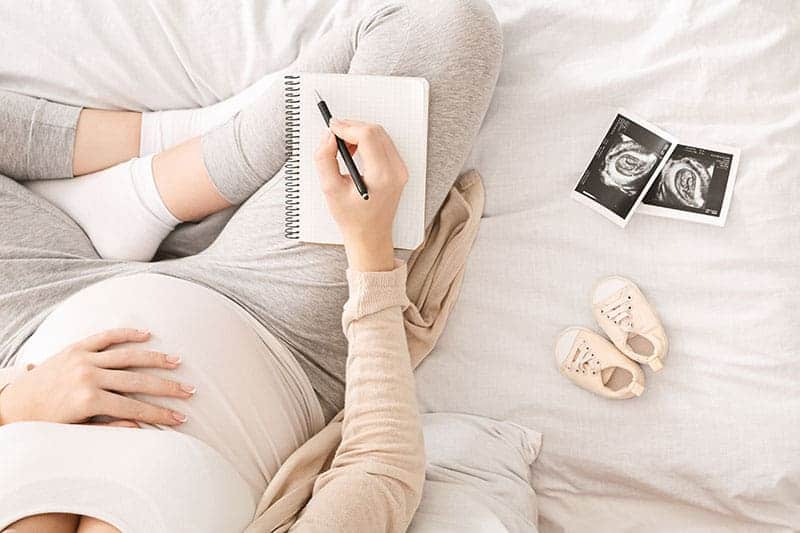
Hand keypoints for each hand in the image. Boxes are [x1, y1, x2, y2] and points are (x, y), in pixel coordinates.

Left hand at [0, 328, 193, 426]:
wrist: (7, 407)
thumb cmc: (41, 426)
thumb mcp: (73, 433)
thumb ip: (107, 428)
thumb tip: (139, 424)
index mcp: (87, 400)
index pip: (134, 407)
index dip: (159, 413)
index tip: (180, 418)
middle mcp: (87, 375)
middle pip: (137, 380)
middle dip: (167, 387)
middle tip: (190, 391)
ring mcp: (81, 358)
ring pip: (127, 356)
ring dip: (155, 358)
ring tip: (178, 362)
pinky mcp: (74, 348)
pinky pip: (105, 337)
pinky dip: (126, 334)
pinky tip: (147, 335)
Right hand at [314, 118, 407, 271]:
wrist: (370, 236)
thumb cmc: (351, 218)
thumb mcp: (330, 189)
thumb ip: (324, 159)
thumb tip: (328, 136)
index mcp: (382, 176)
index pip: (368, 136)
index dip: (347, 127)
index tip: (331, 128)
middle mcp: (396, 171)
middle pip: (375, 131)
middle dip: (352, 127)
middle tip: (334, 135)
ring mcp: (400, 169)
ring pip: (380, 134)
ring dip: (359, 133)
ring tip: (343, 146)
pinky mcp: (399, 169)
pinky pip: (384, 143)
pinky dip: (368, 141)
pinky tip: (355, 152)